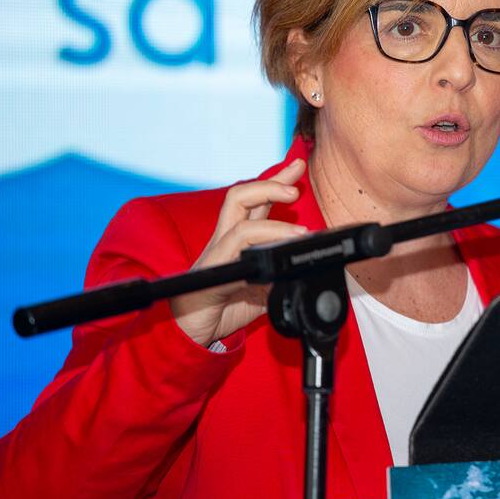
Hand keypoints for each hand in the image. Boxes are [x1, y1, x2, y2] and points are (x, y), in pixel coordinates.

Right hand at [170, 158, 308, 346]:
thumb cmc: (223, 309)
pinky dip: (260, 245)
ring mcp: (217, 253)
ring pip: (238, 218)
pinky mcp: (213, 271)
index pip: (256, 203)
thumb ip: (282, 279)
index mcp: (237, 241)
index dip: (276, 182)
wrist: (191, 333)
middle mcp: (225, 240)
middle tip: (295, 184)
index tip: (298, 164)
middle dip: (270, 184)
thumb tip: (308, 273)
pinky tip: (278, 254)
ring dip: (272, 219)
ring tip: (300, 231)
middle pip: (240, 196)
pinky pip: (235, 249)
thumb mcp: (264, 293)